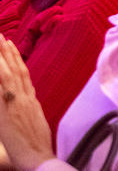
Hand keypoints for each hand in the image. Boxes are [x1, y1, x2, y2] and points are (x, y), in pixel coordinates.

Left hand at [0, 38, 54, 168]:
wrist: (39, 158)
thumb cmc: (37, 146)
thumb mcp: (36, 123)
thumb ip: (30, 108)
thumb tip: (28, 101)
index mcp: (32, 101)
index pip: (24, 74)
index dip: (16, 58)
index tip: (10, 44)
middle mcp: (25, 98)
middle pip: (15, 70)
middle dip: (6, 52)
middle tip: (0, 35)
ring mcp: (16, 103)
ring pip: (8, 75)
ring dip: (2, 58)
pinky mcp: (6, 111)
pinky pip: (1, 90)